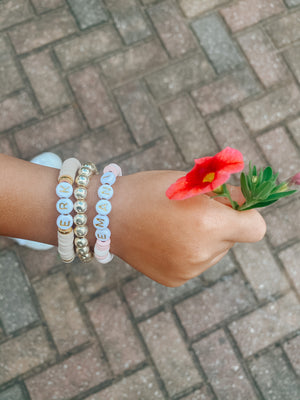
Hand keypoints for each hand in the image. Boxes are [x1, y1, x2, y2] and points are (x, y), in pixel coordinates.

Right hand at [110, 171, 266, 286]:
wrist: (107, 216)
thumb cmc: (148, 191)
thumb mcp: (188, 183)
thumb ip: (224, 194)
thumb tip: (248, 203)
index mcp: (208, 223)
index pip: (256, 228)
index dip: (247, 216)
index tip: (233, 209)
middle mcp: (202, 252)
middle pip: (233, 239)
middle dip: (221, 225)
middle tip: (192, 212)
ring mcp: (189, 270)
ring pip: (214, 252)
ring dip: (204, 239)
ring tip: (173, 226)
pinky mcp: (176, 279)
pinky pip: (196, 264)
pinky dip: (188, 252)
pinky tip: (165, 241)